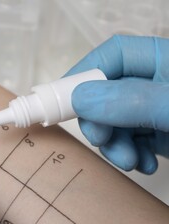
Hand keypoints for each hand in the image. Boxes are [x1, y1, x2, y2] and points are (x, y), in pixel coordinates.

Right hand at [65, 35, 168, 173]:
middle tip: (101, 140)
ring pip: (112, 120)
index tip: (67, 100)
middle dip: (98, 119)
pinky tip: (142, 164)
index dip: (85, 74)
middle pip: (105, 92)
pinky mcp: (159, 133)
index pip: (112, 57)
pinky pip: (127, 139)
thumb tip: (83, 97)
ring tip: (129, 160)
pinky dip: (127, 154)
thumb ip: (135, 101)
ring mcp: (156, 110)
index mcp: (164, 61)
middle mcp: (156, 84)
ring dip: (112, 142)